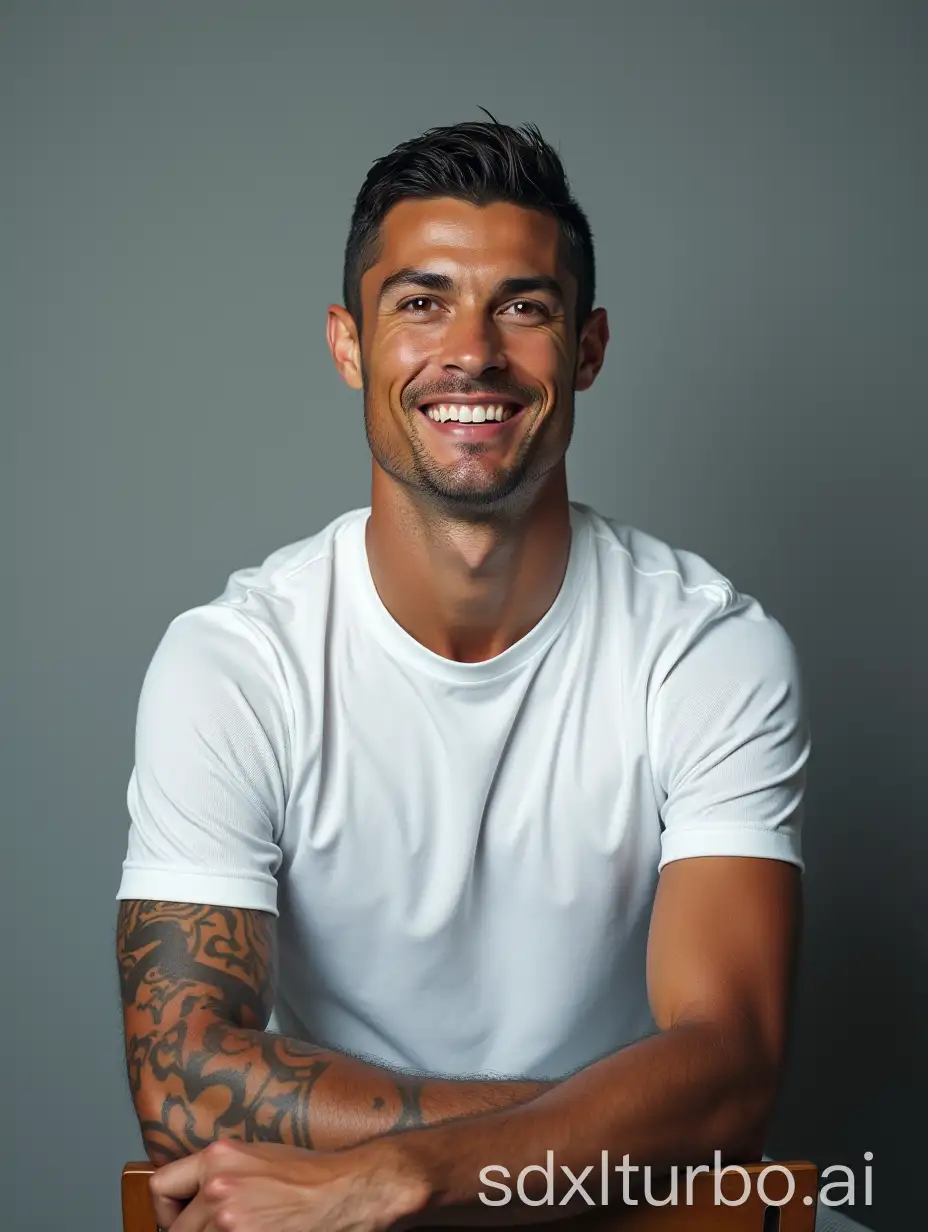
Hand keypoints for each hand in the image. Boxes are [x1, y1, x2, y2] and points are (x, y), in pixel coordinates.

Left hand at [149, 1139, 428, 1231]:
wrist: (346, 1189)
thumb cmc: (308, 1173)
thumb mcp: (255, 1158)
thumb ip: (219, 1176)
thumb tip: (193, 1203)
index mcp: (217, 1158)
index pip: (160, 1187)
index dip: (167, 1212)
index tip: (180, 1221)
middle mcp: (217, 1187)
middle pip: (175, 1228)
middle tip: (217, 1230)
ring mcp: (230, 1219)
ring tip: (240, 1229)